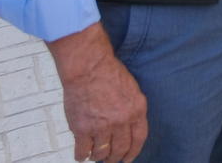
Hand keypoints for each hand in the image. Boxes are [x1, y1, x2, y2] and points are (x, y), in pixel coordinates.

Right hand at [46, 23, 147, 162]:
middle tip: (111, 160)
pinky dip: (82, 156)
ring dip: (99, 156)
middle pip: (120, 149)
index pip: (139, 138)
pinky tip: (82, 154)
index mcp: (136, 110)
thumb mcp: (132, 89)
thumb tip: (129, 126)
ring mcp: (102, 127)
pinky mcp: (82, 129)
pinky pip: (83, 151)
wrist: (89, 68)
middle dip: (115, 157)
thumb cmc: (108, 73)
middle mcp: (121, 121)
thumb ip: (132, 108)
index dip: (134, 151)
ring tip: (96, 154)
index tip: (129, 158)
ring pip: (102, 153)